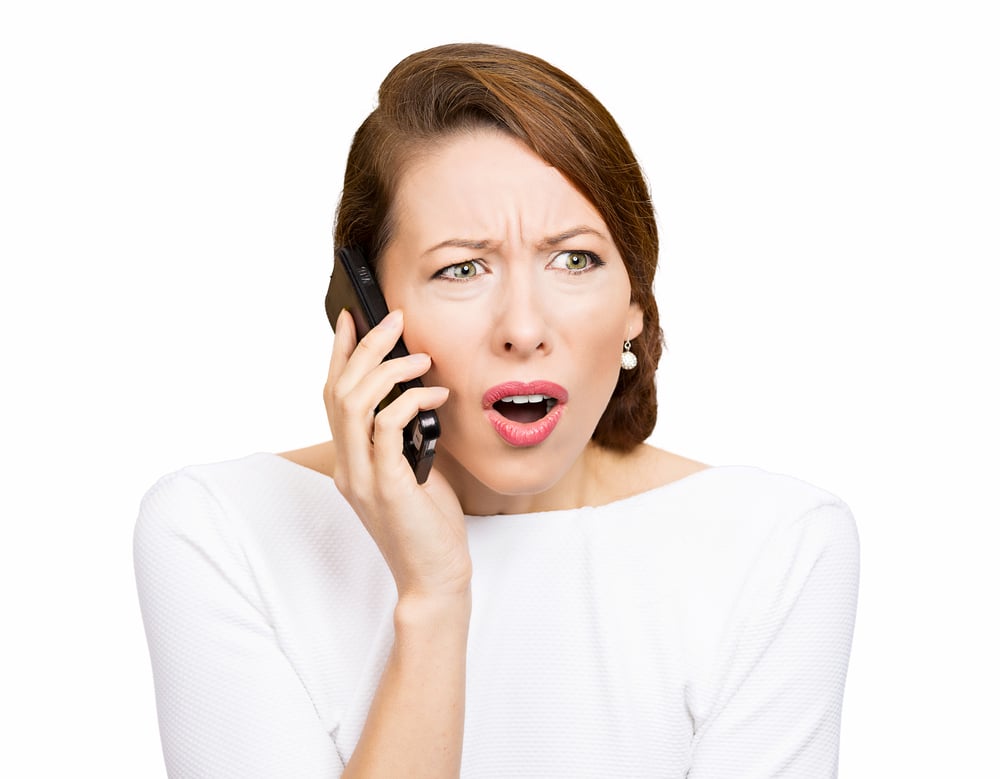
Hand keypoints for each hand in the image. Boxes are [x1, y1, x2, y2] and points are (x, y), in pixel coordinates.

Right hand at [325, 308, 470, 599]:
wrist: (434, 578)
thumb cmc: (428, 525)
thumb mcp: (413, 471)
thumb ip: (405, 437)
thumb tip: (418, 394)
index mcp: (350, 461)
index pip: (333, 396)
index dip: (338, 354)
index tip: (350, 318)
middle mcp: (348, 467)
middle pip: (339, 390)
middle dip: (364, 347)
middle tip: (393, 319)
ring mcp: (363, 478)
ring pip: (354, 403)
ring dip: (387, 369)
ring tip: (421, 356)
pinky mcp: (387, 487)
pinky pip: (387, 428)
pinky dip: (410, 402)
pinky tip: (435, 394)